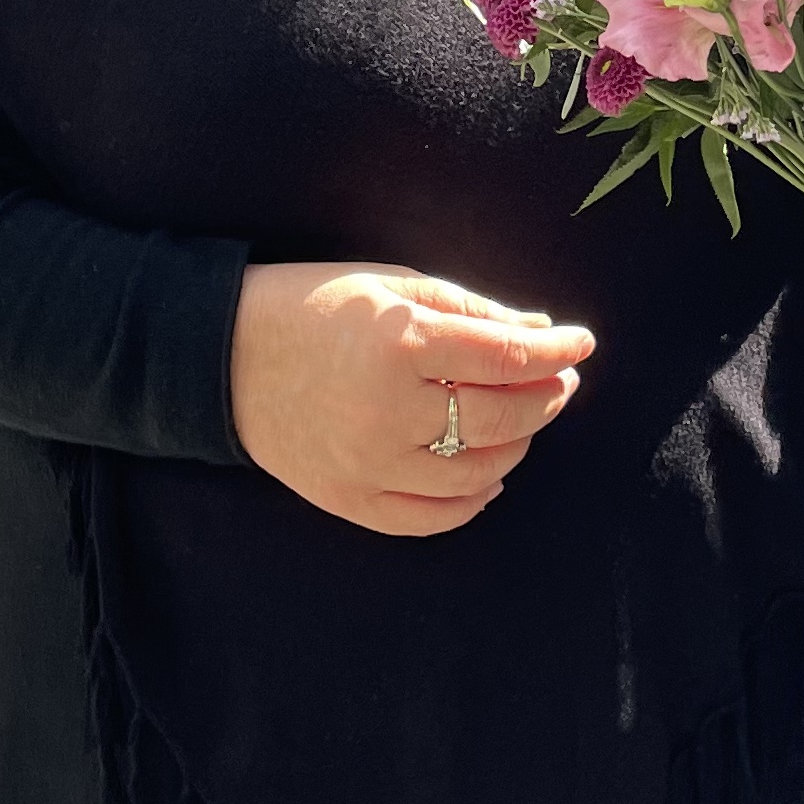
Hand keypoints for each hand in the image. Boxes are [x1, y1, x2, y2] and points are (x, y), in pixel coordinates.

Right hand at [231, 261, 590, 536]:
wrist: (222, 356)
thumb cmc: (311, 307)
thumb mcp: (391, 286)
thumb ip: (470, 311)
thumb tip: (542, 336)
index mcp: (399, 345)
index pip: (506, 359)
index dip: (556, 353)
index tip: (582, 342)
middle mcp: (388, 412)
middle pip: (500, 420)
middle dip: (545, 398)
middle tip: (560, 379)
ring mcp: (369, 465)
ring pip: (477, 474)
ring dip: (517, 445)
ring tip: (524, 418)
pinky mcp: (349, 500)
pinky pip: (432, 518)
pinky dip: (473, 501)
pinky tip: (489, 475)